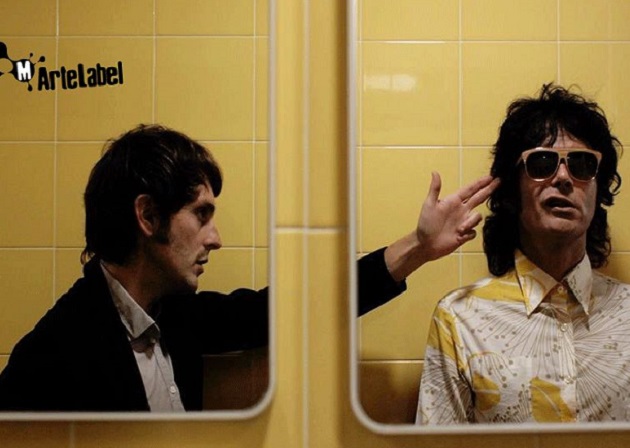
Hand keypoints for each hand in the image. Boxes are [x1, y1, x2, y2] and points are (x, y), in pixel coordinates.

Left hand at [384, 172, 498, 281]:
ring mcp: (463, 222)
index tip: (491, 177)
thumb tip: (435, 172)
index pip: (470, 190)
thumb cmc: (425, 224)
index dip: (480, 183)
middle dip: (489, 190)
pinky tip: (459, 236)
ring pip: (477, 217)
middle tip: (499, 181)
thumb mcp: (429, 205)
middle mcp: (461, 210)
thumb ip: (434, 189)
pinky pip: (473, 232)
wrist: (425, 244)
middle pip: (479, 198)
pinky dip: (468, 233)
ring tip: (459, 229)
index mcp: (453, 201)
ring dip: (471, 222)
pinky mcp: (464, 234)